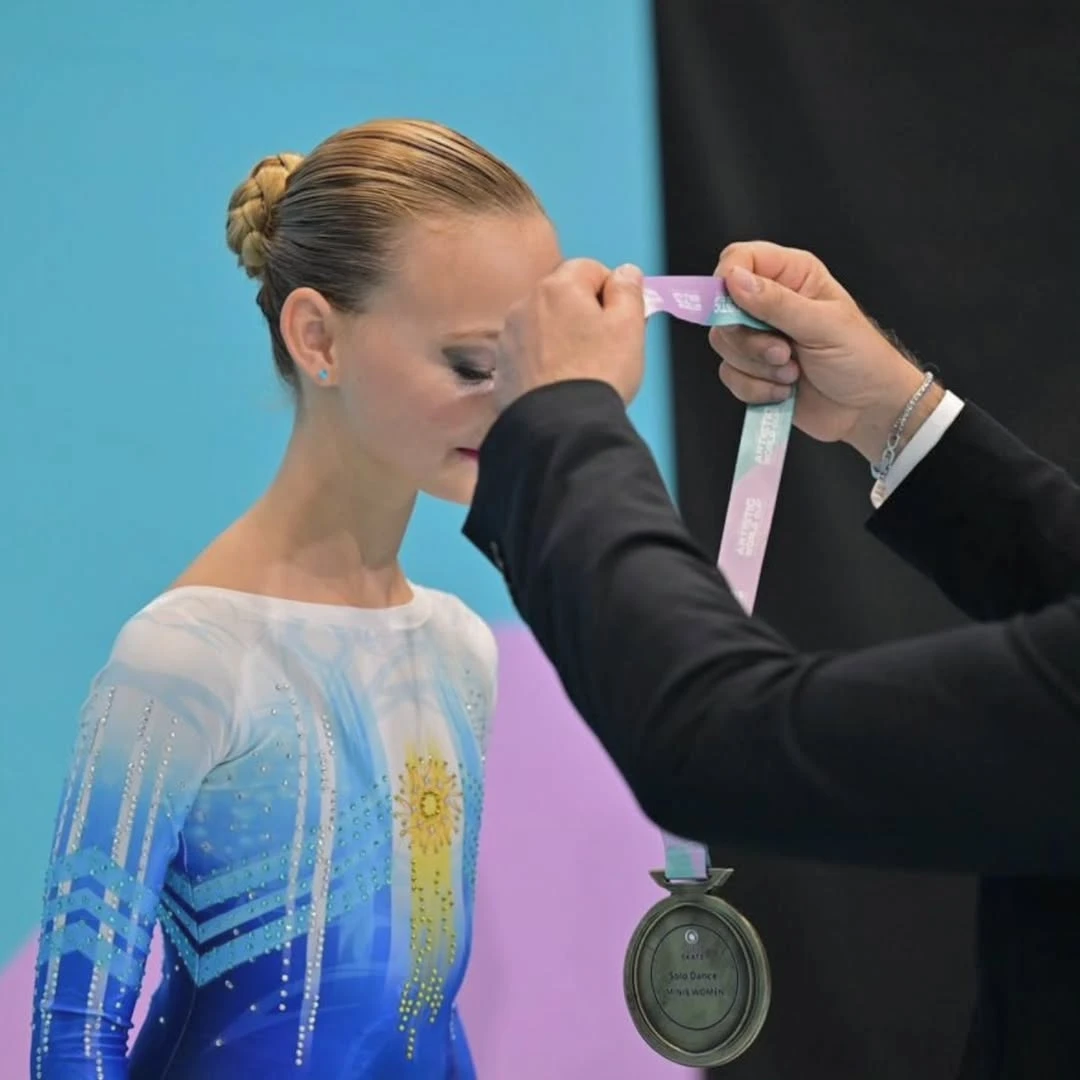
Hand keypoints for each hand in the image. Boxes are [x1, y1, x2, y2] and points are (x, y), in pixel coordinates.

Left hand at [492, 259, 646, 411]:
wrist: (559, 427)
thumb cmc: (598, 373)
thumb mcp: (629, 326)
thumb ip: (628, 290)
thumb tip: (625, 273)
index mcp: (558, 287)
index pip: (591, 269)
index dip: (612, 293)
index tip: (623, 320)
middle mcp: (525, 305)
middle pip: (564, 298)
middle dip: (586, 316)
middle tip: (607, 348)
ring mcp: (509, 338)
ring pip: (545, 327)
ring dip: (563, 339)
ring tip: (582, 372)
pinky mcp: (502, 369)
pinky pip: (530, 355)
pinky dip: (545, 363)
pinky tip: (561, 386)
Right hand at [710, 241, 942, 461]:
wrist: (867, 409)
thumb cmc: (861, 359)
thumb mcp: (823, 325)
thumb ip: (777, 303)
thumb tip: (735, 279)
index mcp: (792, 276)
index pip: (740, 259)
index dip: (727, 278)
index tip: (733, 308)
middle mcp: (770, 303)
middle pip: (723, 309)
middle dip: (748, 340)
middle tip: (784, 353)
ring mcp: (759, 339)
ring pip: (724, 345)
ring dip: (757, 367)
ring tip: (793, 373)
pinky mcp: (753, 371)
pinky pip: (730, 375)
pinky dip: (755, 388)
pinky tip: (784, 391)